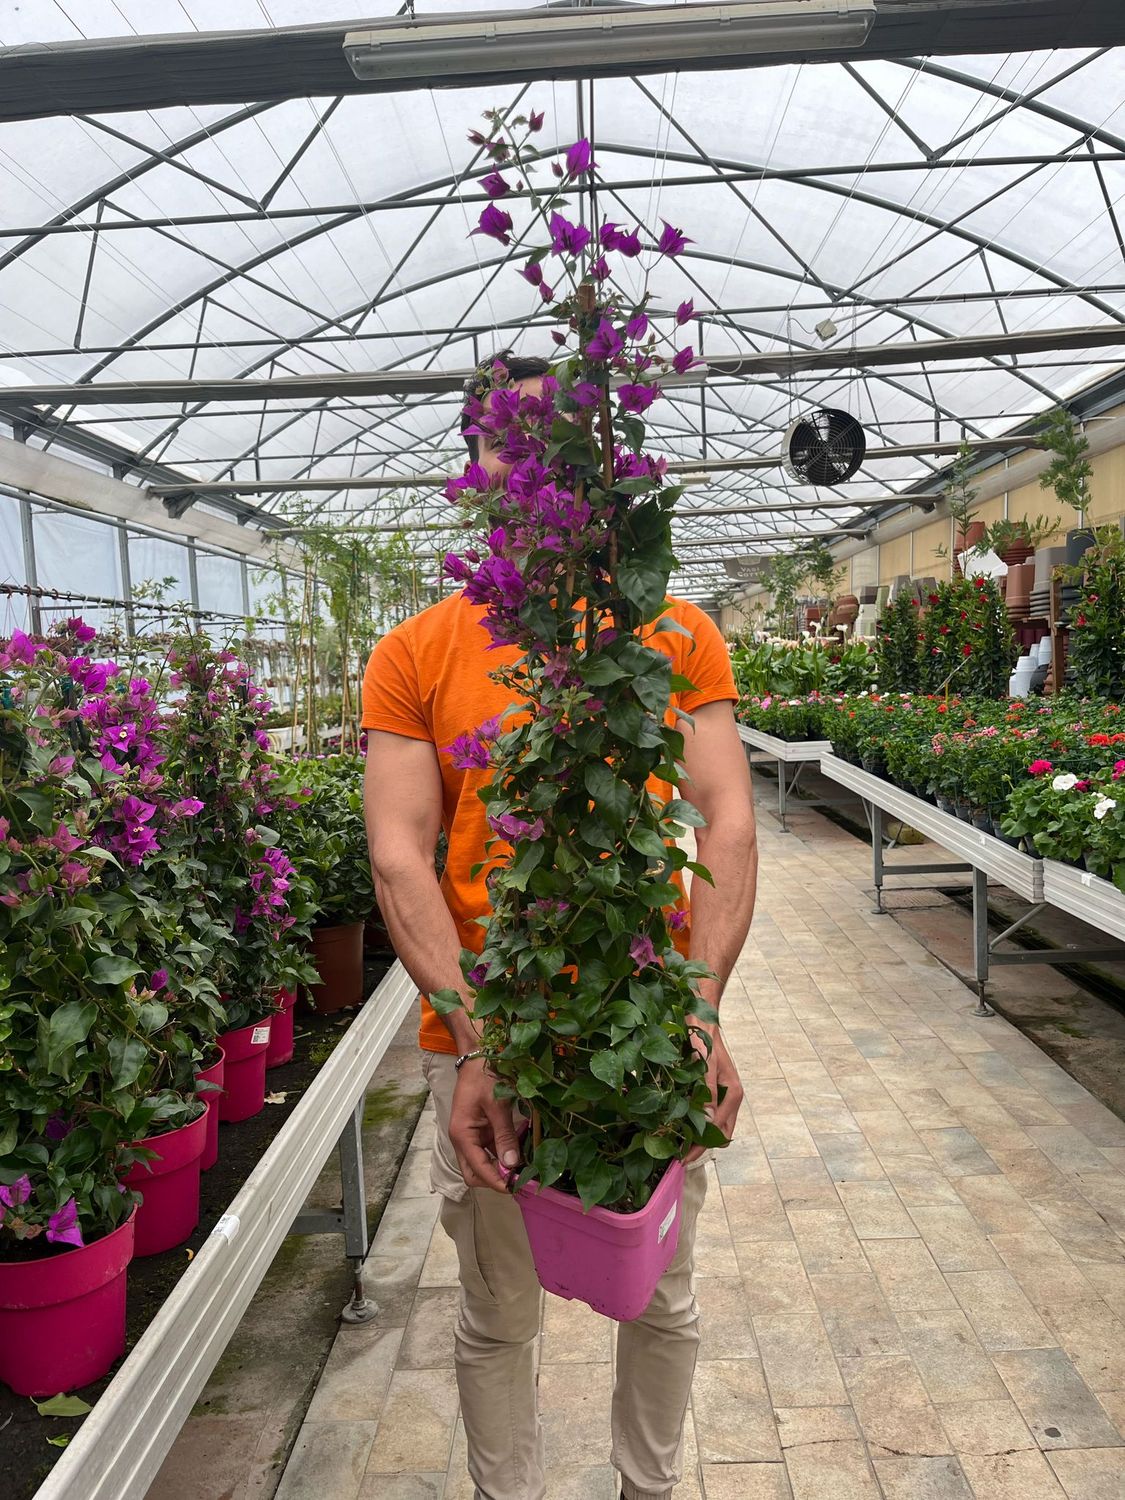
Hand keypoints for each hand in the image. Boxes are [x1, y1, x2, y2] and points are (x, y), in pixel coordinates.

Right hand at [448, 1057, 520, 1192]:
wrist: (477, 1055)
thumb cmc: (485, 1076)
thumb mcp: (497, 1105)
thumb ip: (504, 1136)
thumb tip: (511, 1165)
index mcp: (462, 1135)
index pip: (477, 1170)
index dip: (496, 1181)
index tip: (516, 1187)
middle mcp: (462, 1140)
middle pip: (473, 1173)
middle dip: (493, 1180)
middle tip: (518, 1180)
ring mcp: (470, 1136)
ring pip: (480, 1164)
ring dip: (498, 1169)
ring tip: (522, 1170)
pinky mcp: (478, 1130)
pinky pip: (487, 1150)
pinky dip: (500, 1156)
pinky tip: (518, 1154)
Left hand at [685, 1022, 742, 1162]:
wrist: (703, 1021)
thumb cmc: (704, 1039)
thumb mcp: (705, 1063)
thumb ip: (708, 1090)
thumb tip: (707, 1119)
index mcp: (733, 1094)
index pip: (717, 1131)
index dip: (700, 1146)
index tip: (683, 1158)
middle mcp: (732, 1098)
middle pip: (721, 1134)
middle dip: (702, 1147)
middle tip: (680, 1157)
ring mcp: (725, 1096)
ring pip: (717, 1127)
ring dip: (701, 1138)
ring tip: (680, 1146)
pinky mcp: (716, 1092)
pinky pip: (711, 1116)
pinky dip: (700, 1126)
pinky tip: (683, 1127)